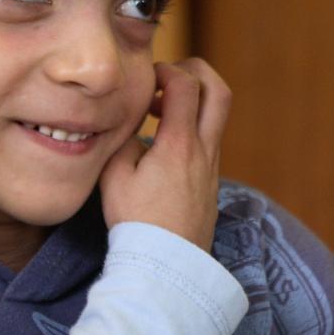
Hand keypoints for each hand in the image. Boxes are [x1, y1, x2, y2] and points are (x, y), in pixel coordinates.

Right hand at [99, 58, 230, 251]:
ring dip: (193, 103)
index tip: (149, 76)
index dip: (168, 69)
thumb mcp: (114, 177)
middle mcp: (204, 151)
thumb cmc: (137, 223)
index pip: (186, 84)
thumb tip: (133, 131)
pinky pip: (210, 140)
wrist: (166, 264)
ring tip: (160, 113)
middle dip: (197, 72)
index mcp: (179, 144)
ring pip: (217, 117)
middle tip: (169, 77)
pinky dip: (192, 128)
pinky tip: (165, 143)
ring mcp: (212, 167)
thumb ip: (122, 143)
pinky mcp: (211, 183)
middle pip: (220, 91)